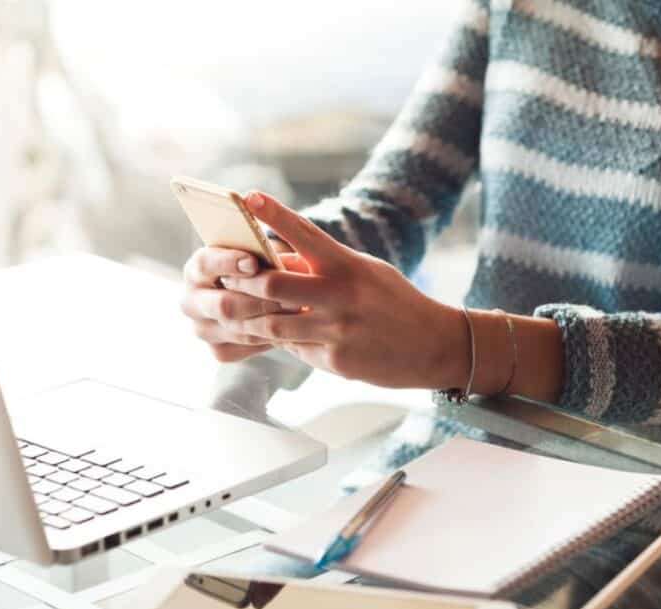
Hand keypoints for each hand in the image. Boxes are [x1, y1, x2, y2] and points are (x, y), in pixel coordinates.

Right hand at [180, 245, 283, 362]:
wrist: (254, 294)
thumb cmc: (257, 265)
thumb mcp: (256, 253)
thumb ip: (260, 254)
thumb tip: (277, 262)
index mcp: (196, 270)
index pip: (205, 265)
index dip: (228, 263)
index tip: (254, 263)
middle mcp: (191, 302)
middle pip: (223, 305)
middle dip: (258, 301)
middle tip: (288, 297)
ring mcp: (202, 329)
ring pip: (238, 330)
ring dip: (270, 322)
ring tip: (296, 312)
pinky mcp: (218, 351)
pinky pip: (245, 347)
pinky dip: (268, 338)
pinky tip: (288, 328)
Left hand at [219, 192, 468, 388]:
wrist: (434, 345)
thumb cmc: (395, 301)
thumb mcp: (365, 271)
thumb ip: (324, 266)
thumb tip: (279, 262)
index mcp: (348, 264)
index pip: (304, 233)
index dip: (273, 214)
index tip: (249, 196)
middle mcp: (341, 295)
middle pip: (273, 285)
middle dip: (242, 282)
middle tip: (226, 279)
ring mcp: (338, 330)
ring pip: (273, 324)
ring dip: (249, 319)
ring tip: (237, 313)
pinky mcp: (337, 360)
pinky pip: (294, 350)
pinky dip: (281, 342)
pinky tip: (277, 337)